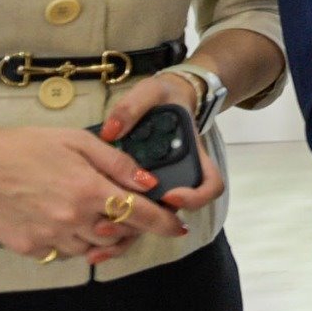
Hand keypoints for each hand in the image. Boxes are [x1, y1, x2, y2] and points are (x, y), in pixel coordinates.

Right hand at [0, 123, 186, 264]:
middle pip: (119, 236)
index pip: (140, 215)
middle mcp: (73, 219)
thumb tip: (149, 182)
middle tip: (129, 214)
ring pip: (93, 248)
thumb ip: (117, 163)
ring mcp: (51, 237)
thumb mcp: (76, 141)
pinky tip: (63, 220)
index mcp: (88, 190)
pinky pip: (64, 252)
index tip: (177, 227)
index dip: (164, 223)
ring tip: (94, 215)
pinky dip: (72, 241)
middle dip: (131, 228)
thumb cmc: (26, 146)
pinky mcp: (31, 248)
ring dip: (102, 235)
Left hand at [97, 75, 226, 212]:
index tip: (171, 195)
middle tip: (125, 212)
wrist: (160, 97)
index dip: (196, 197)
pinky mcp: (141, 182)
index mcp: (194, 154)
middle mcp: (180, 173)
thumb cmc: (162, 96)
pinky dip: (121, 208)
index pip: (211, 186)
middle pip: (177, 207)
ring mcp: (161, 180)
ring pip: (154, 210)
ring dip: (134, 218)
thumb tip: (110, 132)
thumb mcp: (150, 92)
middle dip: (153, 215)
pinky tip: (100, 205)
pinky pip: (135, 202)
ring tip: (107, 216)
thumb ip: (132, 106)